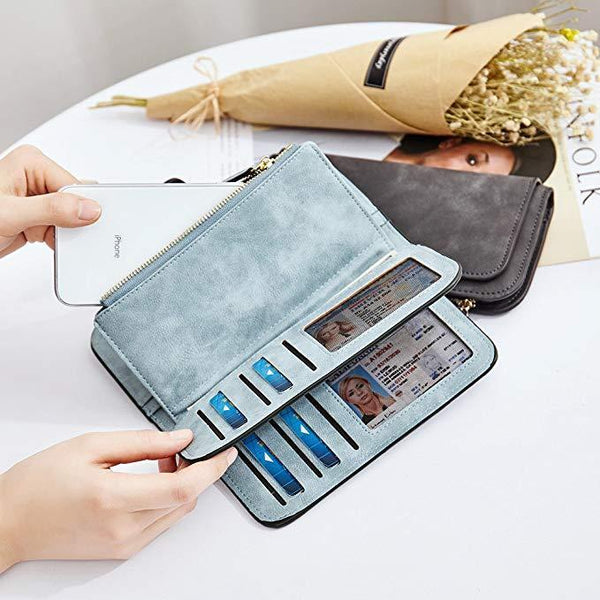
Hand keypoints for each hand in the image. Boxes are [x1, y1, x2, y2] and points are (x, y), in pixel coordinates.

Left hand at [0, 145, 100, 257]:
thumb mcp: (11, 215)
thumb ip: (52, 210)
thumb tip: (89, 208)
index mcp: (31, 163)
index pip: (73, 184)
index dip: (80, 207)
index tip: (81, 225)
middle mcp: (36, 177)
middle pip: (76, 199)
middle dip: (72, 220)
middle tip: (54, 231)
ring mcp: (38, 198)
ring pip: (72, 215)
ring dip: (64, 231)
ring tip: (42, 235)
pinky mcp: (38, 216)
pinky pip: (63, 226)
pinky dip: (59, 238)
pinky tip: (44, 240)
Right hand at [0, 429, 236, 570]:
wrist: (9, 523)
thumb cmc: (40, 483)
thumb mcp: (91, 446)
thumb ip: (143, 442)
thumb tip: (181, 438)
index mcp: (114, 498)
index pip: (183, 488)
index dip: (212, 468)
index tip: (227, 451)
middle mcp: (123, 529)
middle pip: (186, 500)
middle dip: (197, 470)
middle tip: (181, 446)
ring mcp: (124, 545)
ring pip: (177, 512)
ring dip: (182, 485)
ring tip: (160, 461)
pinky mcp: (122, 551)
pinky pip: (161, 523)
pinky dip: (167, 500)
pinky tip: (150, 481)